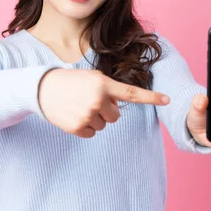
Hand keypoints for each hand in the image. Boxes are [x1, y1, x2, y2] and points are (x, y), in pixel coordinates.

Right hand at [38, 69, 169, 137]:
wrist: (43, 88)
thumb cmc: (71, 81)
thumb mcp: (92, 78)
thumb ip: (108, 90)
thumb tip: (117, 108)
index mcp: (103, 84)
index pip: (132, 93)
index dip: (151, 97)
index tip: (167, 99)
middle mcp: (98, 99)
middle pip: (115, 116)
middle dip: (106, 111)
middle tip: (90, 101)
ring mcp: (88, 114)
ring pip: (104, 125)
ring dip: (95, 118)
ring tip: (79, 106)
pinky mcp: (78, 127)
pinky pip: (92, 133)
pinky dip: (85, 127)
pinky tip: (74, 115)